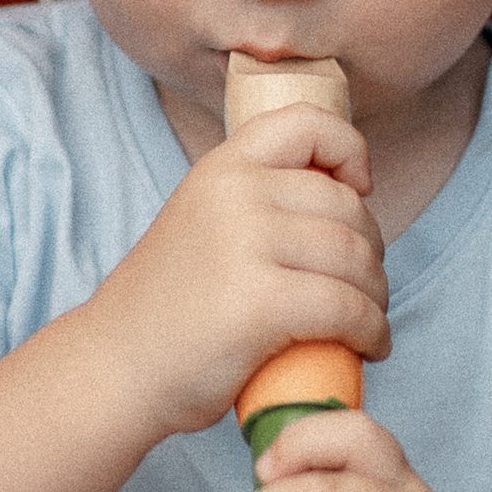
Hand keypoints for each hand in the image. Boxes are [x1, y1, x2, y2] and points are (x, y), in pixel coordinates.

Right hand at [87, 104, 390, 441]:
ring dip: (377, 296)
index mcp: (221, 169)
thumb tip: (341, 204)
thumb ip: (252, 205)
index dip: (350, 150)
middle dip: (372, 252)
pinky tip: (371, 348)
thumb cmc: (165, 310)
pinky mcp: (261, 302)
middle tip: (365, 289)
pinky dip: (373, 331)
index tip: (359, 192)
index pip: (307, 123)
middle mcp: (234, 195)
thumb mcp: (201, 224)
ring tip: (367, 323)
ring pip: (355, 259)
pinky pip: (348, 308)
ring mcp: (247, 244)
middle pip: (347, 209)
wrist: (113, 369)